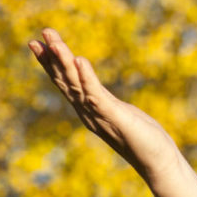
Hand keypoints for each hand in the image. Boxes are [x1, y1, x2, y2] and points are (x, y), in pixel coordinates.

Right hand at [28, 27, 180, 176]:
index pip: (65, 82)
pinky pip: (96, 94)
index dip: (50, 63)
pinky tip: (80, 60)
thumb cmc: (143, 140)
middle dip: (52, 57)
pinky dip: (87, 77)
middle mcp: (88, 112)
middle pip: (65, 80)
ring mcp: (98, 115)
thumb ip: (105, 103)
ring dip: (64, 62)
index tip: (38, 43)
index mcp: (88, 109)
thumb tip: (96, 95)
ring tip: (54, 42)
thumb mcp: (119, 115)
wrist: (158, 163)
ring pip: (75, 84)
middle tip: (41, 33)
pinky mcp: (114, 117)